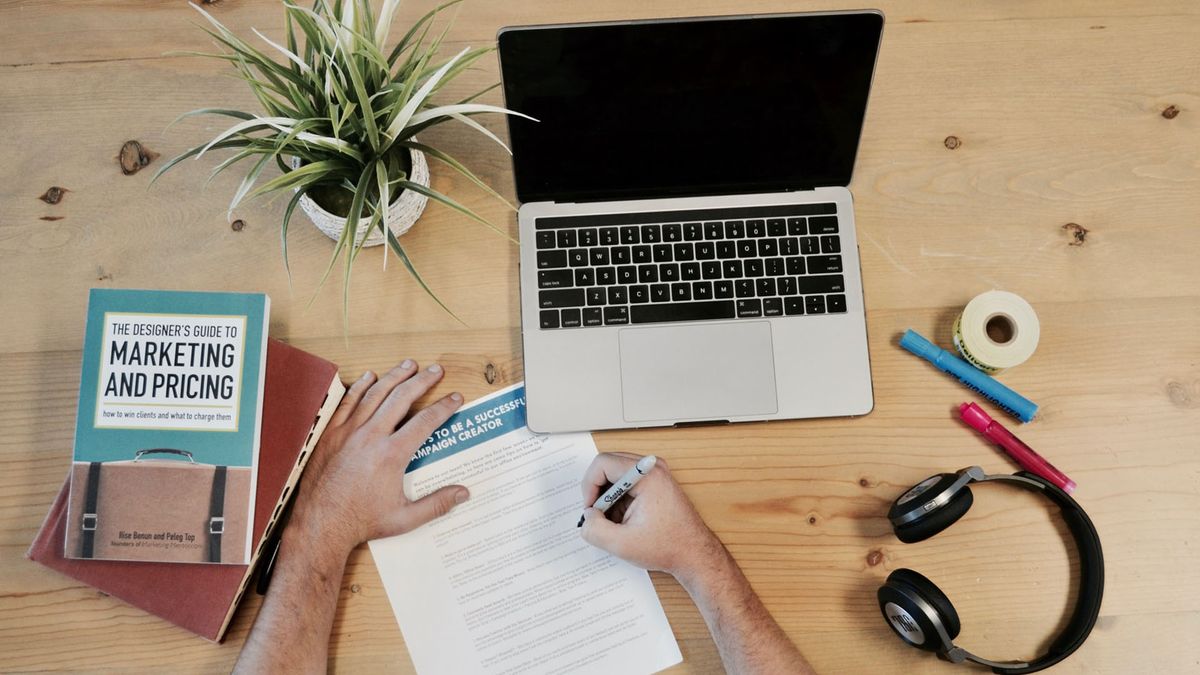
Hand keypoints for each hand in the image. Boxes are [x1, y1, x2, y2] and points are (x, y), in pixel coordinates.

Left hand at [291, 360, 469, 554]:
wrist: (321, 524)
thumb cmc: (362, 522)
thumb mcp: (405, 518)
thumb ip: (437, 504)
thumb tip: (464, 493)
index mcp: (392, 455)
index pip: (426, 421)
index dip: (444, 407)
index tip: (455, 398)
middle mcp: (371, 437)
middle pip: (402, 398)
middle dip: (422, 380)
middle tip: (435, 370)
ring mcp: (349, 432)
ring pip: (375, 394)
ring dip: (394, 376)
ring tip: (408, 365)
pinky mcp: (332, 434)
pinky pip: (348, 402)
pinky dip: (361, 387)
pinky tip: (370, 377)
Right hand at [578, 452, 725, 582]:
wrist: (694, 554)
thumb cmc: (668, 546)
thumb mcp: (622, 544)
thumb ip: (595, 529)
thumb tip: (586, 517)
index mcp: (647, 476)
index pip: (602, 463)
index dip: (589, 486)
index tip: (591, 509)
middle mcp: (652, 468)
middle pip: (608, 465)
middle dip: (598, 492)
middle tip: (598, 516)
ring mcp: (655, 474)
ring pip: (616, 475)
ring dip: (608, 498)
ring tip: (615, 522)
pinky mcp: (655, 483)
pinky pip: (626, 483)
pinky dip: (619, 500)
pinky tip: (625, 520)